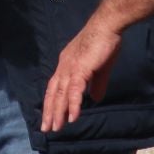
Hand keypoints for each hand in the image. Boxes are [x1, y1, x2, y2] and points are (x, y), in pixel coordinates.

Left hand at [40, 16, 123, 132]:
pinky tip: (72, 117)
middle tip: (46, 128)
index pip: (55, 86)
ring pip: (61, 94)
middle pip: (53, 92)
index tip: (50, 116)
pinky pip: (74, 90)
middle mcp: (64, 66)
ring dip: (58, 112)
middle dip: (50, 111)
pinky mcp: (80, 69)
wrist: (107, 26)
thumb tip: (95, 99)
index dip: (52, 101)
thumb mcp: (100, 68)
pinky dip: (72, 104)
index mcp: (66, 64)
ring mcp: (71, 67)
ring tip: (56, 127)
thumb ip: (96, 84)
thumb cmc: (104, 43)